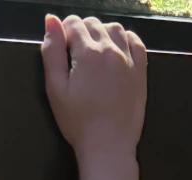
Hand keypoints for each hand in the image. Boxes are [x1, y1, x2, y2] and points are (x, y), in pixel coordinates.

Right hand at [41, 15, 147, 167]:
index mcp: (88, 53)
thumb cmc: (78, 122)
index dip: (63, 33)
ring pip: (115, 29)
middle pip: (94, 24)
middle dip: (81, 32)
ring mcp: (129, 61)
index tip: (62, 51)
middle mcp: (111, 51)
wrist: (108, 147)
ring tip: (95, 53)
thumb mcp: (55, 88)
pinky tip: (117, 52)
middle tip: (75, 56)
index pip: (73, 23)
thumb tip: (51, 20)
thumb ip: (52, 51)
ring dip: (103, 33)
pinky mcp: (140, 73)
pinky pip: (136, 43)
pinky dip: (126, 40)